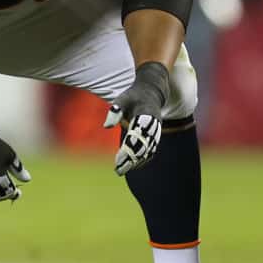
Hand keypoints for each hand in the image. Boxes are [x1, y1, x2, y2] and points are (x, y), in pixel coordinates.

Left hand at [104, 61, 168, 175]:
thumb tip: (106, 126)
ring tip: (122, 170)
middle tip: (118, 170)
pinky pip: (150, 150)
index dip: (127, 150)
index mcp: (146, 115)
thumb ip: (115, 111)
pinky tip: (131, 165)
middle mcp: (154, 125)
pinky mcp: (156, 135)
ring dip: (136, 162)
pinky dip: (142, 159)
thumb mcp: (123, 98)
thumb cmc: (133, 96)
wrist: (151, 92)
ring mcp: (156, 131)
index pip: (136, 137)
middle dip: (131, 160)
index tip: (117, 160)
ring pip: (148, 151)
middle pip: (143, 147)